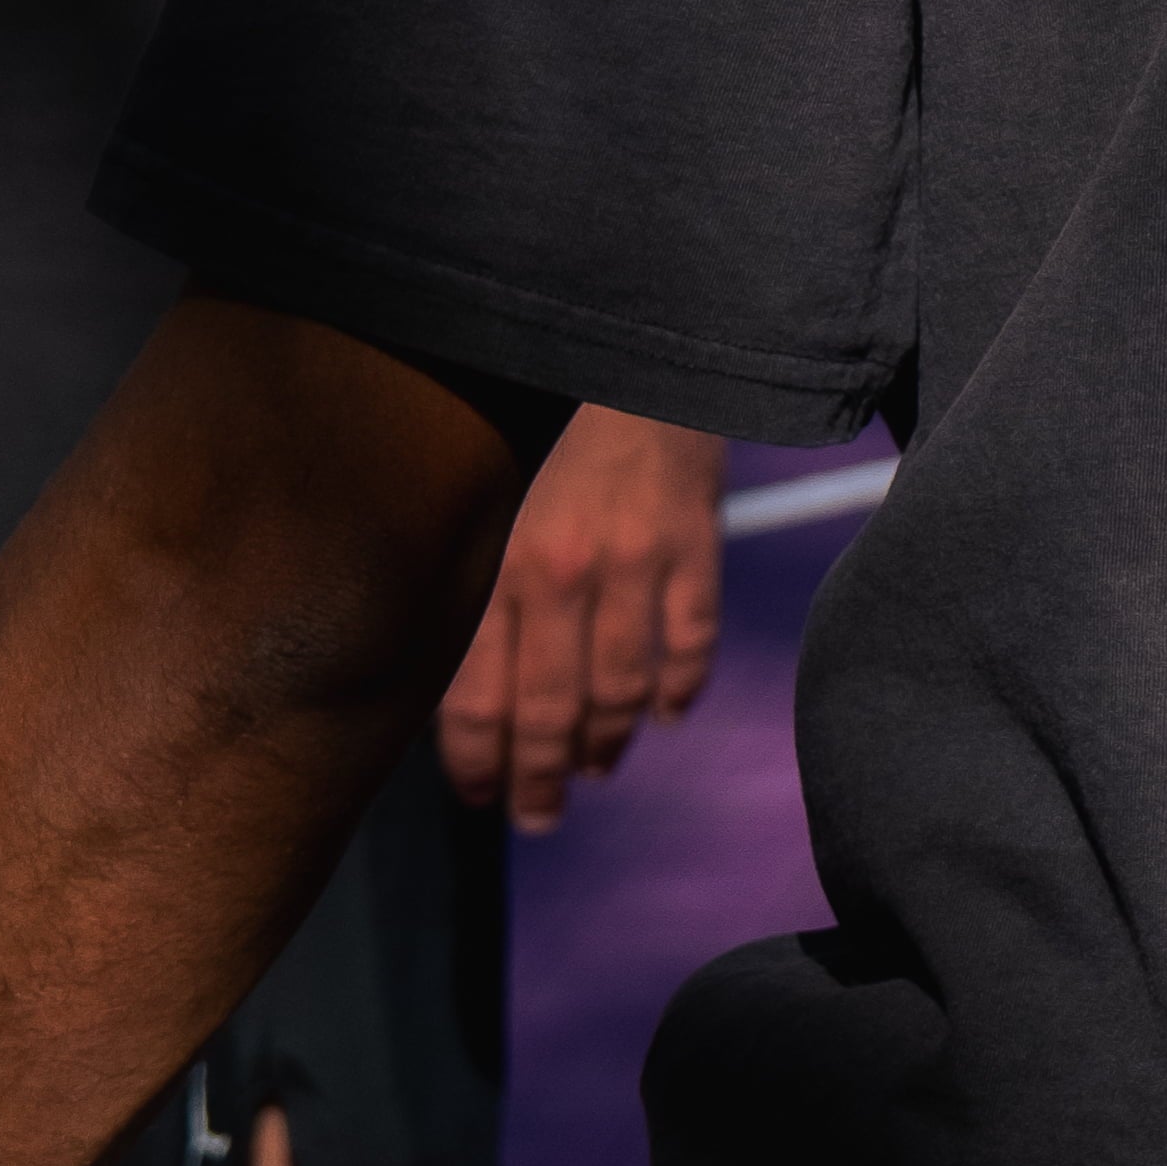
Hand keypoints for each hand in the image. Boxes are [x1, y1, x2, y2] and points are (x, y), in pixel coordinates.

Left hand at [437, 409, 724, 831]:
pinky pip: (691, 646)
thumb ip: (480, 582)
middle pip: (550, 714)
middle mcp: (563, 572)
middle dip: (539, 782)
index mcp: (500, 561)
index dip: (476, 763)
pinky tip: (667, 709)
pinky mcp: (696, 546)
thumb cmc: (548, 426)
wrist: (634, 348)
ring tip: (597, 765)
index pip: (477, 697)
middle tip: (536, 817)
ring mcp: (637, 562)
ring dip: (607, 744)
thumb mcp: (492, 497)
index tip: (478, 796)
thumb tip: (469, 684)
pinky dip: (680, 690)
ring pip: (622, 694)